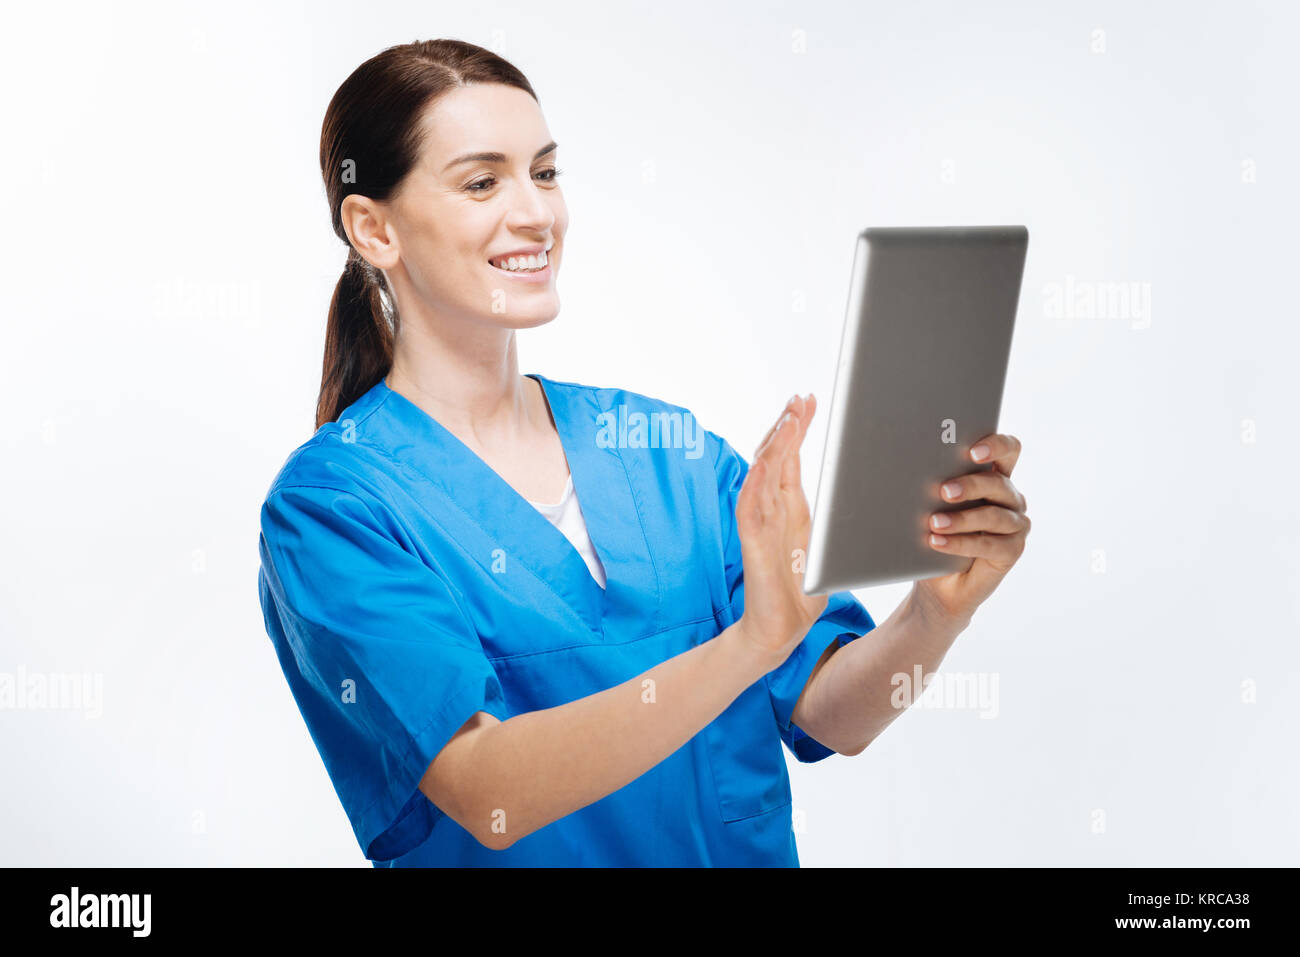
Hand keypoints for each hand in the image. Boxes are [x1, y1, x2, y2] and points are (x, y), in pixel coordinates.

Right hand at [735, 394, 828, 663]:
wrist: (778, 631)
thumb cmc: (801, 591)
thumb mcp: (828, 546)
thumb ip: (839, 522)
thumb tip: (871, 503)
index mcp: (790, 507)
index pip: (791, 457)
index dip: (797, 427)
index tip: (809, 400)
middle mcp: (772, 509)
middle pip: (775, 456)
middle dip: (787, 426)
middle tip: (800, 398)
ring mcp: (759, 523)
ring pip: (762, 473)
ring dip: (774, 445)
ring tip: (787, 419)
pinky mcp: (752, 543)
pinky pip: (750, 506)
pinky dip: (755, 482)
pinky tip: (764, 461)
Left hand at [914, 433, 1030, 625]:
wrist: (939, 583)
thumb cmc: (936, 534)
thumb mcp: (933, 506)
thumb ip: (936, 486)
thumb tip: (912, 471)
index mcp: (994, 476)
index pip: (1008, 450)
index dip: (996, 445)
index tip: (972, 452)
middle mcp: (1010, 497)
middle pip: (998, 483)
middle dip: (970, 485)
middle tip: (943, 491)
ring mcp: (1015, 524)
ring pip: (994, 515)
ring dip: (961, 519)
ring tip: (933, 523)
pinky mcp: (1013, 550)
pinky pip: (990, 544)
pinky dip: (961, 543)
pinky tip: (937, 542)